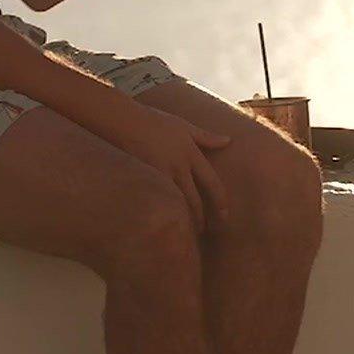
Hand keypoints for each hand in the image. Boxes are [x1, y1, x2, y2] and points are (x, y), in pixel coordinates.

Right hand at [100, 97, 230, 234]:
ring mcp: (161, 173)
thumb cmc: (154, 121)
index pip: (212, 183)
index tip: (225, 215)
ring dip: (184, 219)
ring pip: (177, 203)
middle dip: (200, 218)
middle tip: (204, 231)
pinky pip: (158, 200)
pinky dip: (164, 213)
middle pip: (195, 199)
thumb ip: (206, 137)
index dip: (220, 201)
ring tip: (185, 233)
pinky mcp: (145, 178)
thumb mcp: (184, 127)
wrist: (124, 120)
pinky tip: (164, 223)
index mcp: (191, 153)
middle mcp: (179, 166)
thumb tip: (228, 140)